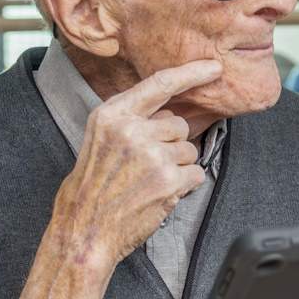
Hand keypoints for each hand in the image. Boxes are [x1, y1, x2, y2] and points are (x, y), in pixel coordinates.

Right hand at [46, 60, 223, 267]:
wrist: (84, 230)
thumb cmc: (92, 188)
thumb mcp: (100, 139)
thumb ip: (132, 121)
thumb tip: (171, 113)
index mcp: (112, 115)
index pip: (159, 84)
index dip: (191, 73)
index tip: (214, 68)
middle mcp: (132, 129)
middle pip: (179, 125)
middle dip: (171, 144)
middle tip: (145, 166)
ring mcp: (152, 154)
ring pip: (189, 150)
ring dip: (177, 167)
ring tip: (148, 182)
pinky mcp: (169, 179)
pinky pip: (196, 173)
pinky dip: (184, 185)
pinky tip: (159, 193)